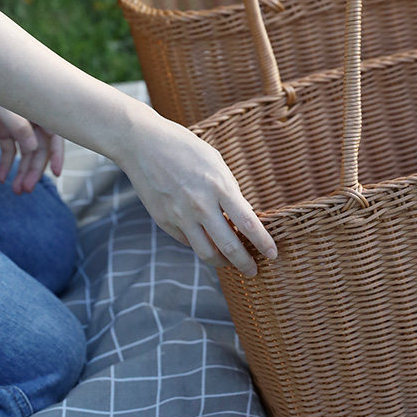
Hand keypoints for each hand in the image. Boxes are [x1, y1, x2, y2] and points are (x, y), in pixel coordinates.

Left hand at [0, 98, 63, 193]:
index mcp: (40, 112)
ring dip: (21, 171)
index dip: (57, 154)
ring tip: (16, 190)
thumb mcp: (4, 109)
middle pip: (39, 149)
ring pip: (25, 152)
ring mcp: (18, 124)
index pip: (54, 136)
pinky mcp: (4, 128)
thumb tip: (34, 149)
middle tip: (25, 190)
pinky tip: (1, 178)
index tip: (57, 174)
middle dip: (33, 170)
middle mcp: (33, 119)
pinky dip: (5, 164)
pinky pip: (8, 149)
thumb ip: (21, 128)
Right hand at [118, 106, 276, 275]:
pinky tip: (208, 242)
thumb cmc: (186, 148)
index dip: (263, 242)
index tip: (273, 254)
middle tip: (253, 271)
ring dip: (222, 263)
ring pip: (206, 253)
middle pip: (229, 246)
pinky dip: (201, 245)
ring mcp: (180, 215)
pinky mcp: (165, 221)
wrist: (143, 144)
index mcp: (219, 186)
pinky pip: (188, 241)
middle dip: (245, 263)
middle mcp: (201, 205)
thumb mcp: (216, 163)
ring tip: (232, 263)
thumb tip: (242, 216)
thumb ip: (229, 190)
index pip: (248, 223)